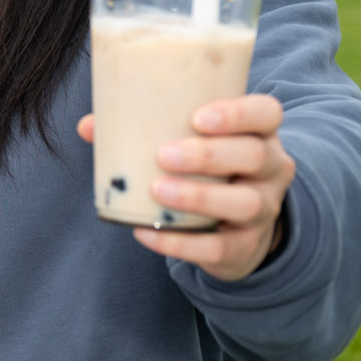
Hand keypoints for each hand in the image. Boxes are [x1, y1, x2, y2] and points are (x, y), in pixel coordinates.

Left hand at [76, 94, 295, 281]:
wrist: (237, 227)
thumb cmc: (206, 169)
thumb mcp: (189, 143)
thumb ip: (144, 130)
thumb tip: (89, 126)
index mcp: (258, 134)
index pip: (266, 113)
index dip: (238, 113)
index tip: (198, 117)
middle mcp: (271, 170)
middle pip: (255, 156)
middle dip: (209, 155)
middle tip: (164, 155)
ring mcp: (264, 210)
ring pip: (245, 203)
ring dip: (199, 196)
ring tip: (157, 189)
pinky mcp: (245, 246)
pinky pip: (219, 247)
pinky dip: (180, 243)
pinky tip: (146, 232)